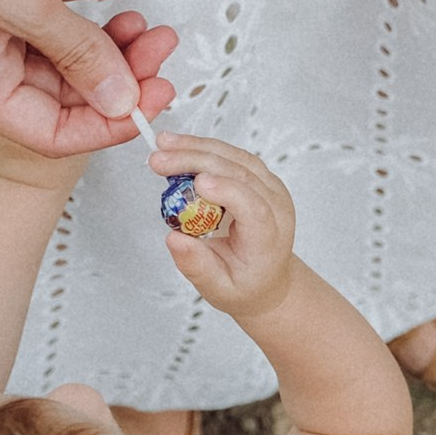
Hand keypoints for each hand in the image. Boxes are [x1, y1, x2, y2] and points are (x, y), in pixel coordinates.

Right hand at [0, 0, 178, 156]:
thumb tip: (121, 100)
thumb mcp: (20, 4)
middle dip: (116, 69)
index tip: (153, 100)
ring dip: (109, 32)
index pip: (47, 131)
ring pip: (66, 40)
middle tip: (160, 47)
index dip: (104, 123)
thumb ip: (77, 53)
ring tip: (144, 18)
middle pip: (63, 85)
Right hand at [149, 132, 301, 320]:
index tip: (197, 182)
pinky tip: (179, 146)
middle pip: (242, 174)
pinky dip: (205, 149)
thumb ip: (197, 266)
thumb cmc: (244, 285)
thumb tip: (174, 239)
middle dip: (197, 162)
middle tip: (159, 160)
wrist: (267, 278)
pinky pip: (233, 156)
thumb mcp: (218, 289)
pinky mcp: (259, 178)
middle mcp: (276, 207)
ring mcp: (271, 188)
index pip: (254, 208)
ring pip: (236, 158)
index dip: (228, 191)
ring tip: (163, 145)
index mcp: (268, 238)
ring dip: (198, 148)